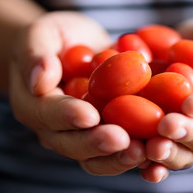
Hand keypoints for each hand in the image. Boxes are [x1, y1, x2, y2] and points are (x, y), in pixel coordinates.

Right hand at [9, 11, 145, 174]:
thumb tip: (39, 79)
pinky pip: (119, 149)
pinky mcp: (105, 132)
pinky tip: (159, 147)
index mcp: (33, 104)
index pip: (47, 113)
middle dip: (97, 144)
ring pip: (96, 157)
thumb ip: (35, 54)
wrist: (72, 47)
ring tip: (143, 152)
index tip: (89, 115)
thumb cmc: (54, 38)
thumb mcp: (40, 35)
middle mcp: (56, 128)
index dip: (67, 116)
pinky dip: (138, 152)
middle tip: (122, 140)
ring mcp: (81, 134)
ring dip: (119, 157)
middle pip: (72, 144)